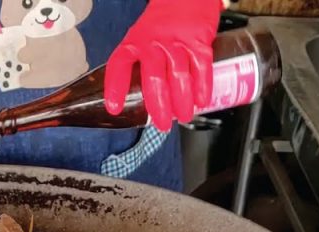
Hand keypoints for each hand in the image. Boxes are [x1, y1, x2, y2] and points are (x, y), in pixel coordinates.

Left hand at [104, 0, 221, 131]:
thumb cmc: (162, 20)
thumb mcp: (141, 36)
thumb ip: (139, 63)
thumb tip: (136, 97)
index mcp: (134, 42)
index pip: (119, 64)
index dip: (115, 88)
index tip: (115, 108)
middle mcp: (154, 43)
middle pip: (153, 79)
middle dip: (158, 107)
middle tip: (161, 125)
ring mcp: (177, 43)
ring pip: (178, 76)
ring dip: (182, 101)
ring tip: (183, 117)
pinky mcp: (199, 41)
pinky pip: (202, 67)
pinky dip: (203, 86)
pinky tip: (202, 101)